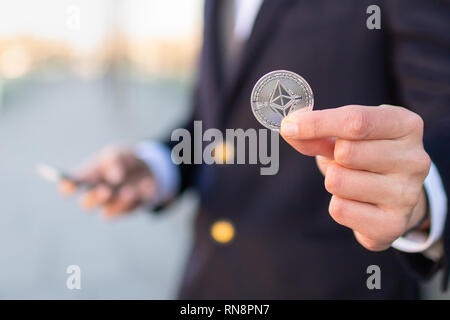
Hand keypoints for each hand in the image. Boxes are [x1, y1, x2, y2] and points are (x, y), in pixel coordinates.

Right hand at [59, 146, 155, 218]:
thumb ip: (114, 160)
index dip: (67, 187)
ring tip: (130, 191)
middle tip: (106, 191)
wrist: (149, 168)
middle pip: (87, 204)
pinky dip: (140, 198)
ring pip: (109, 212)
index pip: (70, 186)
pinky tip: (147, 185)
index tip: (69, 186)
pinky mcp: (131, 209)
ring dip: (119, 203)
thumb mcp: (118, 153)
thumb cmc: (125, 160)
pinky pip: (133, 209)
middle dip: (95, 198)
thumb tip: (114, 177)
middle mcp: (97, 195)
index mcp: (88, 178)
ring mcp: (113, 205)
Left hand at [280, 105, 430, 250]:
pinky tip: (356, 202)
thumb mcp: (346, 136)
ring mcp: (408, 194)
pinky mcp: (393, 224)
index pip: (356, 121)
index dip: (317, 123)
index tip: (289, 127)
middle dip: (332, 157)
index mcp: (406, 125)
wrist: (396, 197)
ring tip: (352, 181)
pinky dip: (338, 204)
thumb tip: (290, 128)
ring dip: (333, 181)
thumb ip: (318, 133)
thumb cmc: (367, 156)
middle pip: (346, 152)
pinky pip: (340, 209)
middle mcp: (415, 159)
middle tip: (343, 161)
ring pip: (338, 181)